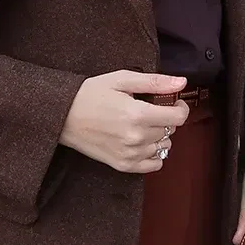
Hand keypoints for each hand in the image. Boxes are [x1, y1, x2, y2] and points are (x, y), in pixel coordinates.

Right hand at [60, 71, 189, 174]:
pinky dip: (154, 154)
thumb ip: (154, 82)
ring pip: (163, 147)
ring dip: (159, 136)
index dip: (180, 107)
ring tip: (142, 125)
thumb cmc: (90, 94)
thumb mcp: (122, 79)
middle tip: (150, 109)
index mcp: (138, 114)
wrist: (63, 115)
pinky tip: (142, 142)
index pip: (178, 118)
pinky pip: (154, 165)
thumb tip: (181, 82)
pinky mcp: (122, 165)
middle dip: (165, 119)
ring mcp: (130, 154)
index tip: (174, 102)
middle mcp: (136, 138)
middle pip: (170, 131)